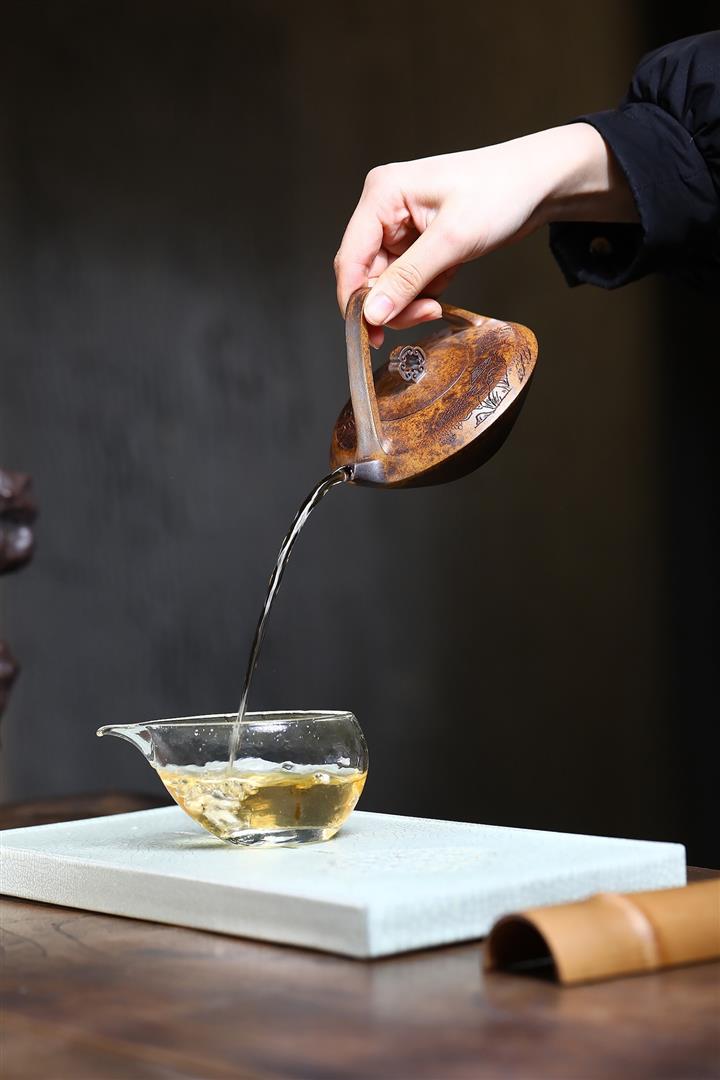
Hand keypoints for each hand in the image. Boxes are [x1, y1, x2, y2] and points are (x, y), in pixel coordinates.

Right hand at [334, 123, 636, 345]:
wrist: (539, 183)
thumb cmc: (501, 192)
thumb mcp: (452, 240)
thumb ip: (407, 279)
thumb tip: (371, 313)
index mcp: (382, 195)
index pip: (350, 259)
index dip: (356, 301)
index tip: (371, 334)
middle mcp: (384, 209)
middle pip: (367, 275)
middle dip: (392, 302)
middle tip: (426, 314)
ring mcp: (400, 227)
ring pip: (387, 283)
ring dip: (410, 301)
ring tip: (439, 300)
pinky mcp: (418, 241)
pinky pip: (407, 280)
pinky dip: (424, 291)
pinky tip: (447, 280)